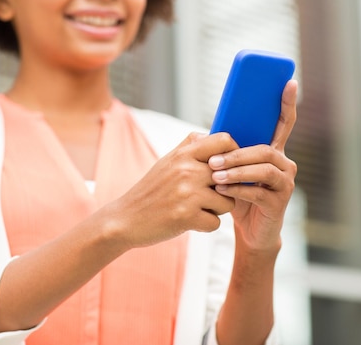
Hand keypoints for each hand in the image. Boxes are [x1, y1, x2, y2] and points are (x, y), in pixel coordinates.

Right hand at [101, 131, 239, 248]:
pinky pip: (216, 223)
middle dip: (226, 189)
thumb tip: (210, 135)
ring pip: (228, 202)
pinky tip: (191, 222)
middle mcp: (187, 170)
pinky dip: (206, 226)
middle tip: (211, 196)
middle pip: (232, 176)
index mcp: (183, 154)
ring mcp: (187, 194)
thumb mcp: (167, 162)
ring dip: (217, 210)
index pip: (224, 141)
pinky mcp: (186, 217)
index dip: (235, 154)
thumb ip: (189, 147)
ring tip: (198, 209)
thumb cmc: (151, 191)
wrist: (125, 218)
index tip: (230, 168)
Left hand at [208, 80, 297, 250]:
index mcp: (274, 151)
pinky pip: (258, 192)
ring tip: (214, 175)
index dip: (288, 103)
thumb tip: (212, 132)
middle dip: (237, 153)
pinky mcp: (280, 203)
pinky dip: (238, 190)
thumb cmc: (238, 196)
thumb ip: (230, 152)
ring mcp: (285, 183)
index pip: (284, 123)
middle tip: (212, 160)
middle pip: (265, 149)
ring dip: (236, 171)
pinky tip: (222, 191)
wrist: (249, 231)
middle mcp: (285, 164)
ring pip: (263, 169)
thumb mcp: (233, 171)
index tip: (290, 82)